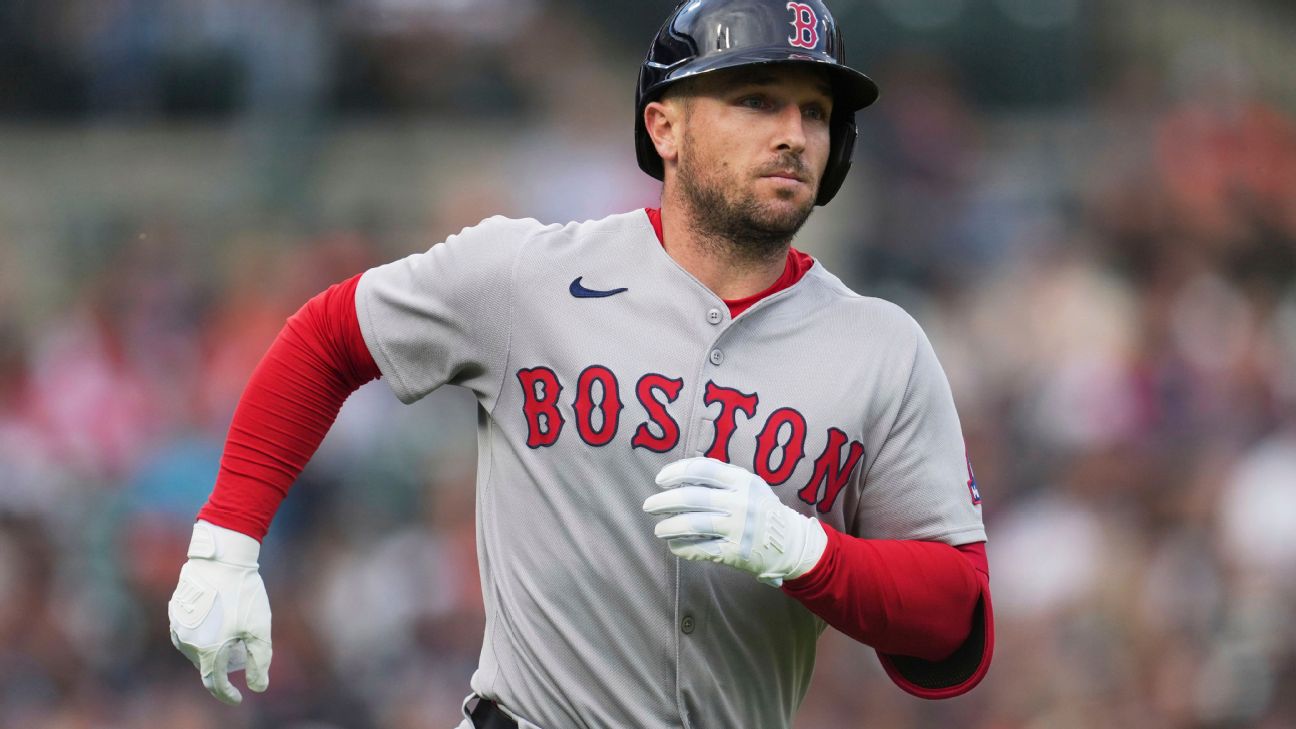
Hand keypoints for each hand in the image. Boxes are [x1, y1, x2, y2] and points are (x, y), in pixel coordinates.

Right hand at [168, 520, 271, 703]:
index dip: (228, 694)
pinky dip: (202, 633)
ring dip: (210, 648)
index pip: (216, 683)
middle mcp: (186, 643)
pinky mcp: (175, 610)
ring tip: (230, 634)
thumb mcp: (259, 629)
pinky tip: (215, 620)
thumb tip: (259, 687)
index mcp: (207, 651)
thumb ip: (260, 661)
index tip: (239, 698)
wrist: (222, 558)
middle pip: (206, 664)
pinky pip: (187, 631)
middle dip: (224, 664)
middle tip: (242, 651)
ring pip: (195, 648)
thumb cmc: (243, 594)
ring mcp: (177, 626)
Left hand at [643, 457, 826, 586]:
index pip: (702, 469)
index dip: (676, 472)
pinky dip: (683, 547)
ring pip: (693, 525)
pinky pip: (701, 549)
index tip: (660, 480)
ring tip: (659, 529)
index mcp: (742, 480)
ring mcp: (738, 528)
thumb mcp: (749, 484)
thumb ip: (720, 476)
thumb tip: (680, 474)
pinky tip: (674, 545)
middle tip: (649, 505)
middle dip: (664, 501)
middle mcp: (740, 502)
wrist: (790, 542)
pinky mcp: (735, 552)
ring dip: (669, 526)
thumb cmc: (761, 509)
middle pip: (692, 498)